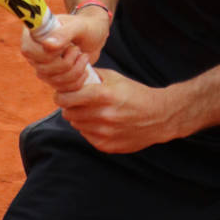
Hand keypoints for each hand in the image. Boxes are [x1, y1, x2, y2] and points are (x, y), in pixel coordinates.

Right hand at [20, 9, 109, 91]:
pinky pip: (62, 88)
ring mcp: (41, 66)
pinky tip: (84, 69)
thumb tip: (46, 45)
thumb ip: (63, 34)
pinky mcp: (52, 78)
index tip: (68, 45)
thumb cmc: (86, 27)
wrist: (95, 36)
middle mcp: (33, 51)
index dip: (51, 54)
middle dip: (67, 62)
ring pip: (53, 80)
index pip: (29, 51)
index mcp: (33, 33)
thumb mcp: (79, 26)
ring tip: (84, 56)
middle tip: (78, 49)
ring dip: (75, 70)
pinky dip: (77, 81)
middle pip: (42, 69)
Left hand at [55, 68, 176, 152]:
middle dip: (70, 106)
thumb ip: (92, 75)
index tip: (61, 94)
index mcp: (105, 95)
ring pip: (76, 125)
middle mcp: (103, 115)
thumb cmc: (136, 94)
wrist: (159, 116)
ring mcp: (105, 133)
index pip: (68, 98)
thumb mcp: (116, 78)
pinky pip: (86, 136)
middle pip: (68, 113)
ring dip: (80, 118)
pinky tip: (101, 123)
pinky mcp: (106, 145)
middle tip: (77, 102)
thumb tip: (71, 74)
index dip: (61, 95)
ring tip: (92, 111)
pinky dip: (89, 129)